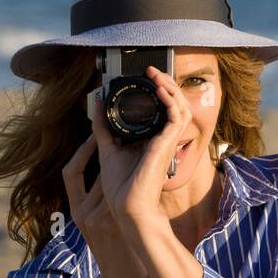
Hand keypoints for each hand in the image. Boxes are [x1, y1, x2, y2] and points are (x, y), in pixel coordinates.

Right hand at [62, 133, 152, 277]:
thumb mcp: (96, 227)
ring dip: (130, 169)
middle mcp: (84, 213)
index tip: (94, 136)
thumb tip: (110, 177)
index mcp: (76, 211)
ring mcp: (99, 219)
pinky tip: (149, 175)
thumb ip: (98, 204)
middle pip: (99, 174)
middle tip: (129, 138)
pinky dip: (136, 184)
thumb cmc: (114, 251)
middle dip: (114, 157)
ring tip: (144, 152)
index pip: (71, 173)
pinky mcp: (115, 224)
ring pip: (115, 183)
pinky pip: (125, 196)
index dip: (81, 153)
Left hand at [89, 66, 191, 223]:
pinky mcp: (168, 144)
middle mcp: (163, 139)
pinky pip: (177, 117)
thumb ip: (103, 127)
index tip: (144, 76)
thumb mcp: (107, 148)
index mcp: (152, 139)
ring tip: (157, 75)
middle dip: (166, 84)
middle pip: (174, 104)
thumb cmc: (120, 186)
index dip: (158, 91)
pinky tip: (160, 90)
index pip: (163, 109)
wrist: (126, 206)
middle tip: (152, 71)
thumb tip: (97, 105)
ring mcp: (168, 142)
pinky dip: (171, 101)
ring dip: (170, 88)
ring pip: (180, 107)